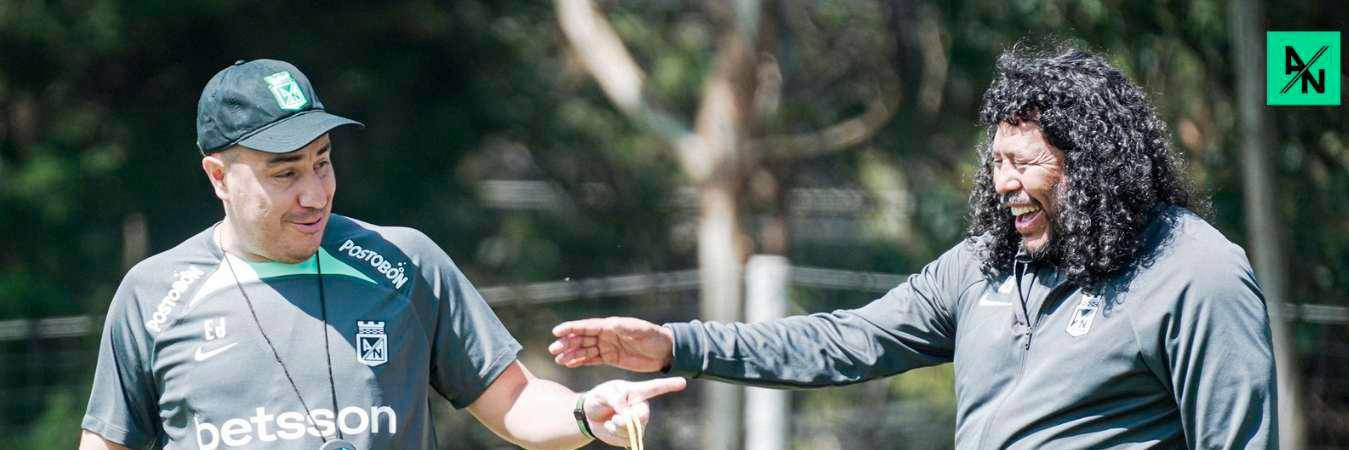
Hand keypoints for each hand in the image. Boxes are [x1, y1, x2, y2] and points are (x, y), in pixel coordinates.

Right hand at [550, 317, 674, 371]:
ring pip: (584, 350)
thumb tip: (608, 325)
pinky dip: (579, 361)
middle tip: (553, 349)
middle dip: (567, 343)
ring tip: (558, 358)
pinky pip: (591, 360)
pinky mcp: (610, 359)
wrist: (664, 351)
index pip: (587, 326)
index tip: (557, 331)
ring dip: (570, 353)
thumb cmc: (653, 336)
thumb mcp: (640, 330)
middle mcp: (606, 335)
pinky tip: (568, 364)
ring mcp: (607, 347)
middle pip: (582, 338)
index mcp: (610, 325)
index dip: (571, 328)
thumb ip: (624, 328)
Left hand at [582, 377, 686, 446]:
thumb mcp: (603, 394)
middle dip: (627, 420)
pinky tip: (610, 426)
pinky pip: (627, 438)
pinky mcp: (632, 435)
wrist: (590, 415)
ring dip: (618, 427)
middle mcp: (641, 407)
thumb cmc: (599, 398)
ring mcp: (638, 422)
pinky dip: (614, 434)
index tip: (683, 382)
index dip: (669, 385)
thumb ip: (615, 400)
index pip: (655, 388)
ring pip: (634, 429)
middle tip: (615, 419)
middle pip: (643, 416)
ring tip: (610, 420)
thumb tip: (627, 414)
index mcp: (636, 392)